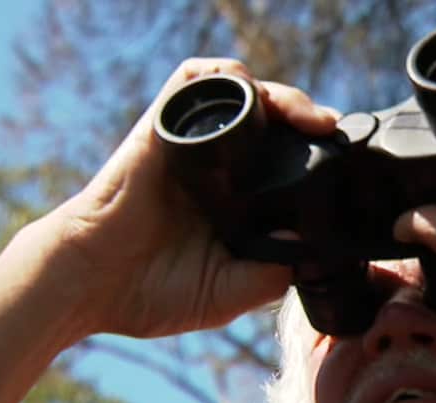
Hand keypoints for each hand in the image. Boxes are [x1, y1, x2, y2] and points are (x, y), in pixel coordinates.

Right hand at [17, 59, 337, 339]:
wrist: (89, 282)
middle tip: (332, 132)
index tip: (345, 162)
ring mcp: (192, 147)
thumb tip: (311, 248)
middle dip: (307, 119)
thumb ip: (270, 277)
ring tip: (307, 117)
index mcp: (236, 203)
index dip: (318, 154)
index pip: (286, 160)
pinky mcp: (163, 129)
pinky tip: (250, 89)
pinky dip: (224, 75)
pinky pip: (193, 81)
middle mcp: (218, 169)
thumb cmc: (150, 293)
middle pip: (274, 122)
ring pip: (244, 95)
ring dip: (280, 95)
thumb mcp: (227, 294)